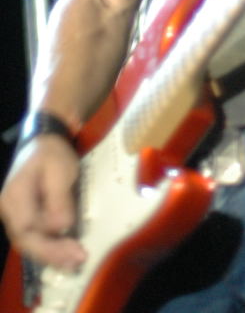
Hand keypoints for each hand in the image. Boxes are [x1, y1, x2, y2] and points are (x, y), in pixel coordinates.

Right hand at [0, 136, 85, 269]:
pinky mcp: (21, 216)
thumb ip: (59, 198)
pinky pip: (31, 237)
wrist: (43, 141)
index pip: (28, 228)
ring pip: (27, 242)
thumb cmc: (52, 153)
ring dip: (50, 255)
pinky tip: (63, 253)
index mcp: (16, 194)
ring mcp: (12, 214)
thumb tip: (61, 226)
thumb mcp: (61, 170)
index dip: (49, 243)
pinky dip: (47, 247)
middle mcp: (8, 208)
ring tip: (74, 260)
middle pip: (25, 240)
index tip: (73, 249)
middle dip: (52, 254)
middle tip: (78, 260)